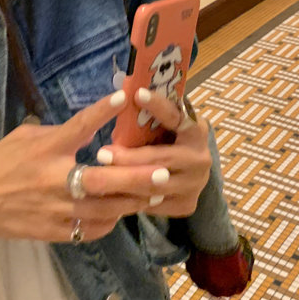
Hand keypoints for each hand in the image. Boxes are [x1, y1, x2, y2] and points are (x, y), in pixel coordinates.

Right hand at [0, 90, 173, 242]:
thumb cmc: (1, 162)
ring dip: (132, 203)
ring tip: (157, 195)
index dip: (101, 111)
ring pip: (104, 211)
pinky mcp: (54, 232)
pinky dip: (109, 221)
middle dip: (136, 178)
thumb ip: (59, 133)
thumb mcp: (26, 137)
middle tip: (165, 173)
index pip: (78, 127)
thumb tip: (89, 127)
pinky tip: (120, 212)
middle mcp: (54, 180)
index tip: (123, 97)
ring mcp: (55, 210)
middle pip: (102, 180)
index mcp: (46, 151)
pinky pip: (91, 230)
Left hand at [95, 90, 210, 218]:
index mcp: (196, 130)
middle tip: (101, 154)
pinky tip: (111, 194)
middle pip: (160, 158)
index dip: (158, 106)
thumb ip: (150, 120)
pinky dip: (132, 199)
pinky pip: (154, 204)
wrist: (190, 172)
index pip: (177, 116)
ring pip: (154, 185)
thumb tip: (119, 103)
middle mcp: (200, 158)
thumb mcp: (166, 126)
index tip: (137, 94)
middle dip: (128, 157)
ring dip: (124, 181)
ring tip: (99, 177)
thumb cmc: (169, 139)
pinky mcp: (187, 204)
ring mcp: (195, 184)